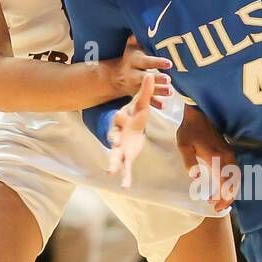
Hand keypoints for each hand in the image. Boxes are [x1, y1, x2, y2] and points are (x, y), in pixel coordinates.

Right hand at [107, 72, 154, 189]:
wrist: (133, 126)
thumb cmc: (136, 114)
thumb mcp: (142, 104)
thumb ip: (146, 91)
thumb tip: (149, 75)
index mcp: (122, 120)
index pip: (119, 117)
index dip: (120, 117)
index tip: (120, 114)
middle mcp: (118, 134)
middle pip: (113, 137)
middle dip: (113, 140)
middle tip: (113, 143)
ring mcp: (120, 148)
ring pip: (115, 156)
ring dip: (114, 164)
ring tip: (111, 173)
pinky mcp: (126, 157)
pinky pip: (125, 168)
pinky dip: (125, 177)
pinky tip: (125, 186)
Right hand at [111, 35, 172, 107]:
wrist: (114, 77)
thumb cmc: (129, 58)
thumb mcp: (130, 47)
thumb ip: (136, 39)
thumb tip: (144, 26)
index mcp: (133, 60)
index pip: (146, 61)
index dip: (156, 62)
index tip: (168, 63)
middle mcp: (133, 74)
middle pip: (145, 77)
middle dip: (157, 79)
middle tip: (168, 79)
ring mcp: (135, 86)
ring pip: (146, 90)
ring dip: (158, 91)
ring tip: (170, 92)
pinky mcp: (137, 95)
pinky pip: (145, 100)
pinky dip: (153, 104)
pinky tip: (163, 105)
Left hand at [176, 105, 238, 212]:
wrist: (198, 114)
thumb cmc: (189, 130)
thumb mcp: (184, 145)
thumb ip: (189, 161)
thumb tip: (195, 178)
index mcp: (216, 158)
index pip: (224, 183)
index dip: (222, 197)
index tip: (214, 206)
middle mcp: (226, 157)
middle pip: (234, 183)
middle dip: (228, 198)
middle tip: (217, 208)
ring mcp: (229, 154)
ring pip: (236, 178)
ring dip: (230, 191)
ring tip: (220, 200)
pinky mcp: (229, 152)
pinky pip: (235, 171)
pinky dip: (232, 183)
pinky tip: (224, 187)